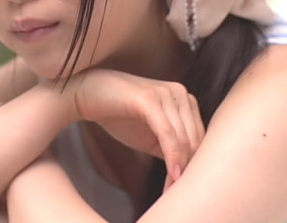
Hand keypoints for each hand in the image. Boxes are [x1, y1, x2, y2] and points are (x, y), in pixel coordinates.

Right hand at [60, 69, 204, 186]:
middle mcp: (180, 93)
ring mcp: (166, 94)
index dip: (195, 164)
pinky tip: (172, 173)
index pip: (200, 136)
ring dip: (181, 167)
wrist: (86, 94)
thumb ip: (170, 147)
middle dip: (189, 169)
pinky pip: (167, 134)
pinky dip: (172, 156)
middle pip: (195, 139)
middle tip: (178, 193)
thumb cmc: (117, 114)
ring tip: (173, 189)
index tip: (184, 187)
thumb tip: (187, 173)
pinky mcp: (149, 99)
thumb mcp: (150, 134)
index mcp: (184, 99)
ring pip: (184, 138)